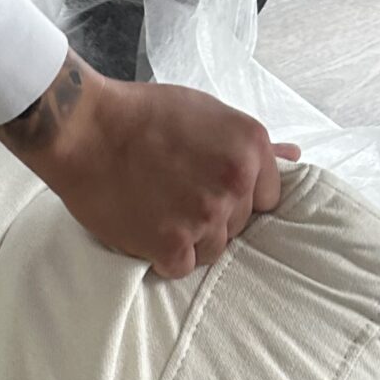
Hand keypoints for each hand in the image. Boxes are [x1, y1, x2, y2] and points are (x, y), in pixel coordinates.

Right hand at [0, 53, 299, 277]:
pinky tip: (143, 226)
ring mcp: (205, 217)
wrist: (84, 128)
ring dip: (187, 238)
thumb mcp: (207, 112)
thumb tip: (294, 156)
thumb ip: (249, 144)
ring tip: (155, 209)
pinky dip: (162, 255)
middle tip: (172, 193)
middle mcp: (235, 183)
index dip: (235, 196)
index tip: (206, 186)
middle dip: (210, 216)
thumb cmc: (142, 114)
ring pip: (213, 249)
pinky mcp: (172, 245)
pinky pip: (181, 267)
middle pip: (238, 225)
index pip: (267, 197)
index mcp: (251, 146)